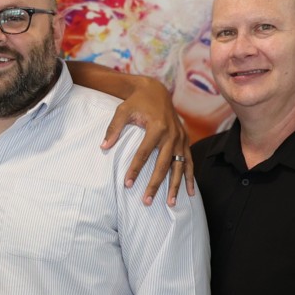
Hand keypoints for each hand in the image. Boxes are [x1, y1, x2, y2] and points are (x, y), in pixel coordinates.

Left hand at [104, 76, 192, 206]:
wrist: (156, 91)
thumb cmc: (137, 102)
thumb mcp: (122, 111)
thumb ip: (113, 129)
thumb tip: (104, 147)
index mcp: (156, 127)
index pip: (144, 153)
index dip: (135, 169)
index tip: (127, 184)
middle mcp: (172, 134)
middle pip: (163, 165)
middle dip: (155, 184)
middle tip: (146, 201)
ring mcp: (181, 138)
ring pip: (179, 167)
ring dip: (175, 186)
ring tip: (170, 203)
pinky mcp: (185, 140)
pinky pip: (189, 161)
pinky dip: (190, 177)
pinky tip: (190, 192)